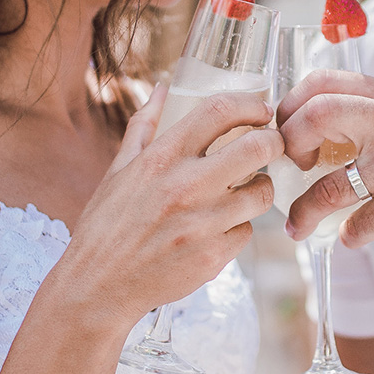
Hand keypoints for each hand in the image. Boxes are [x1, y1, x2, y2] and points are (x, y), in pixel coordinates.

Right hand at [52, 84, 280, 326]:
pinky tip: (219, 229)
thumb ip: (144, 125)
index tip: (261, 109)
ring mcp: (203, 223)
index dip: (251, 103)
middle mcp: (185, 186)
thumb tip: (163, 88)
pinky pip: (247, 231)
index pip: (219, 111)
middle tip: (271, 146)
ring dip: (260, 188)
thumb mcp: (119, 169)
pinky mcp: (214, 256)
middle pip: (259, 148)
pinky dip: (238, 228)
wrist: (98, 286)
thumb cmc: (107, 226)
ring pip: (262, 193)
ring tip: (245, 191)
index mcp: (161, 158)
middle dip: (274, 142)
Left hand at [276, 70, 373, 264]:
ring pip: (328, 186)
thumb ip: (362, 116)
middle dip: (288, 147)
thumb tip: (295, 129)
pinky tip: (353, 235)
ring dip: (304, 212)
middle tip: (288, 169)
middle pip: (316, 117)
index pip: (320, 82)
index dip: (289, 107)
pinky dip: (348, 235)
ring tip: (297, 227)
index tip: (284, 134)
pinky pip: (355, 224)